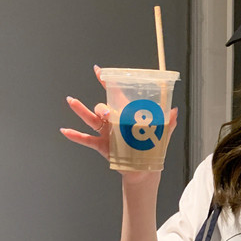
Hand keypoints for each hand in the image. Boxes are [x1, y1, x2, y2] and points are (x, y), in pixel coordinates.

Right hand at [60, 66, 177, 182]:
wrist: (144, 170)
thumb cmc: (152, 149)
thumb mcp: (161, 134)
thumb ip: (168, 122)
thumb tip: (175, 110)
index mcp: (127, 115)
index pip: (116, 94)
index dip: (107, 82)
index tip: (98, 70)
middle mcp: (114, 122)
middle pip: (103, 107)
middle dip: (102, 107)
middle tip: (107, 113)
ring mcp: (107, 133)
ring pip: (91, 119)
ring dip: (81, 110)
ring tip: (71, 101)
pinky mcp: (102, 146)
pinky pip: (86, 139)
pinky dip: (75, 135)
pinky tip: (65, 131)